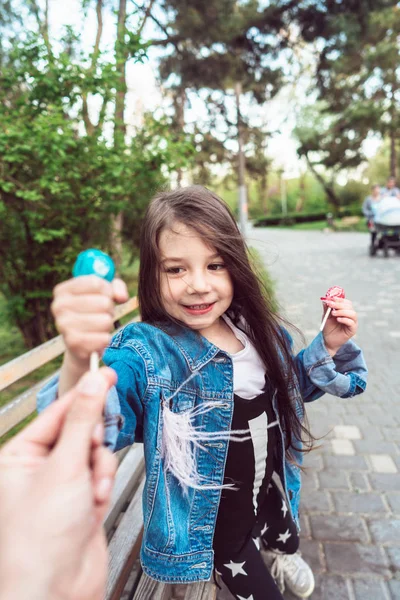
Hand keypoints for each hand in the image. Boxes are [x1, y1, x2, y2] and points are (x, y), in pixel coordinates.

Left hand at [0, 368, 117, 599]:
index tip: (106, 373)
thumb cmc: (41, 536)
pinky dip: (103, 484)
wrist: (57, 591)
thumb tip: (93, 382)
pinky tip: (97, 502)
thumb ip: (82, 421)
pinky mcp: (83, 499)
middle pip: (80, 430)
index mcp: (21, 455)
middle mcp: (40, 467)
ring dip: (100, 468)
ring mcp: (63, 484)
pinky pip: (101, 474)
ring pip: (95, 452)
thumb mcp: (64, 467)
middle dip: (92, 443)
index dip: (84, 393)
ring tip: (93, 489)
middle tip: (93, 448)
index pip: (58, 412)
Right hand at [52, 275, 128, 364]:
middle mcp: (59, 306)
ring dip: (107, 325)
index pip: (96, 283)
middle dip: (109, 309)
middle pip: (104, 303)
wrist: (81, 344)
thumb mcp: (105, 294)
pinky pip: (104, 339)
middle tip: (101, 314)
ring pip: (105, 321)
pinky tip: (96, 339)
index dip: (108, 291)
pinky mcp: (73, 343)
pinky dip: (105, 339)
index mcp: (62, 290)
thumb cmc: (94, 312)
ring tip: (98, 326)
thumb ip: (117, 287)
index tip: (104, 296)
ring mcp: (63, 325)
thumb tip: (121, 297)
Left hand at [322, 298, 357, 356]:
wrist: (328, 340)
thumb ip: (327, 308)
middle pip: (349, 306)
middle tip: (331, 305)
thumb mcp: (326, 316)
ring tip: (333, 314)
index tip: (332, 298)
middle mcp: (350, 316)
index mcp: (345, 311)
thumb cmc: (328, 328)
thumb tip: (326, 300)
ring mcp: (353, 322)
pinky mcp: (353, 330)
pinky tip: (338, 320)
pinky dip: (345, 319)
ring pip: (352, 314)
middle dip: (339, 305)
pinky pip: (352, 323)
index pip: (346, 302)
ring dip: (342, 312)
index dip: (339, 299)